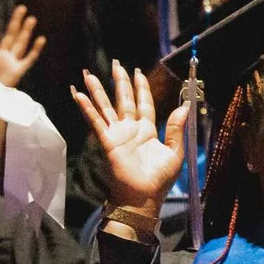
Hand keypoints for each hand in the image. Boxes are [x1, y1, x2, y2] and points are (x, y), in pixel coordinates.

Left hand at [0, 5, 45, 91]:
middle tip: (22, 8)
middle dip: (15, 21)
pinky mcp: (17, 71)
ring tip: (31, 18)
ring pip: (20, 43)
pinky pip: (28, 59)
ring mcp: (10, 62)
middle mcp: (1, 55)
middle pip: (10, 34)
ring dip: (26, 31)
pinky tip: (41, 39)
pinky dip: (35, 50)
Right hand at [69, 62, 184, 210]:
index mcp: (148, 130)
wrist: (143, 198)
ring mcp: (117, 134)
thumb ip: (177, 128)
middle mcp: (131, 129)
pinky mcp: (107, 142)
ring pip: (107, 107)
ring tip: (90, 74)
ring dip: (98, 91)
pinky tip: (79, 95)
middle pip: (124, 100)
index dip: (141, 88)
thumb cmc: (159, 180)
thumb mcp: (175, 153)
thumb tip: (185, 105)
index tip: (138, 72)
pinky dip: (87, 108)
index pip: (144, 103)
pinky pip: (96, 121)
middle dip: (120, 82)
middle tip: (116, 64)